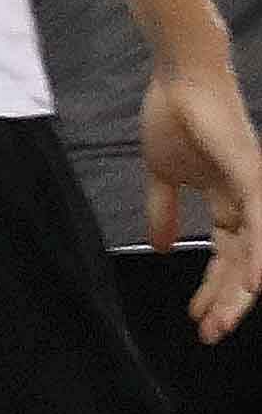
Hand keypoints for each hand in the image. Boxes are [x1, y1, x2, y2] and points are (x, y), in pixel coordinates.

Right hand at [147, 56, 261, 340]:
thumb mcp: (161, 175)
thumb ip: (163, 211)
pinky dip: (259, 257)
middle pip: (244, 262)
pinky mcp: (251, 176)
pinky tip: (255, 286)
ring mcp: (253, 189)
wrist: (177, 78)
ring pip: (255, 253)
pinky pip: (260, 226)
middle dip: (226, 301)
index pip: (228, 256)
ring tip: (221, 323)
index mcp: (227, 200)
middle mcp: (248, 200)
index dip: (213, 288)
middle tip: (210, 335)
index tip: (198, 319)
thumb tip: (163, 248)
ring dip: (239, 291)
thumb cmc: (172, 116)